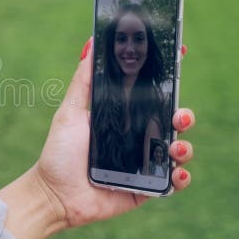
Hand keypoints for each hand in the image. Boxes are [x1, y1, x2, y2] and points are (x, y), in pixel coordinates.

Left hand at [35, 38, 195, 228]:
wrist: (54, 194)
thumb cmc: (59, 152)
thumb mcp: (70, 111)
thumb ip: (83, 80)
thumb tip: (91, 43)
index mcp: (123, 118)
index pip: (152, 97)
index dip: (170, 81)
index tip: (181, 58)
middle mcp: (138, 139)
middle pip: (172, 122)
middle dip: (184, 115)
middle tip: (178, 116)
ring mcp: (144, 164)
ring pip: (179, 150)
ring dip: (185, 146)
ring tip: (175, 147)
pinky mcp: (147, 188)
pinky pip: (174, 182)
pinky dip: (181, 176)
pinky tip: (175, 172)